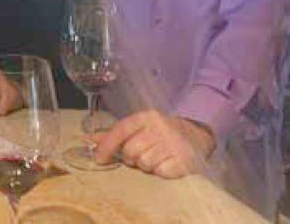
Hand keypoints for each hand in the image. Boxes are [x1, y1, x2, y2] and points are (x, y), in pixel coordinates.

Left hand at [95, 109, 214, 177]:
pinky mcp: (184, 160)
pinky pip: (160, 172)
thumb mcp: (141, 126)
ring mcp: (174, 144)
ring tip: (155, 158)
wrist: (197, 136)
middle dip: (131, 157)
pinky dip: (160, 171)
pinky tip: (165, 163)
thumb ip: (117, 133)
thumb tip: (91, 139)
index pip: (121, 130)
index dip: (107, 146)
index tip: (99, 159)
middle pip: (131, 150)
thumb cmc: (161, 132)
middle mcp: (160, 127)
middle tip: (139, 155)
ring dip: (146, 165)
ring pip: (145, 163)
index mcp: (147, 117)